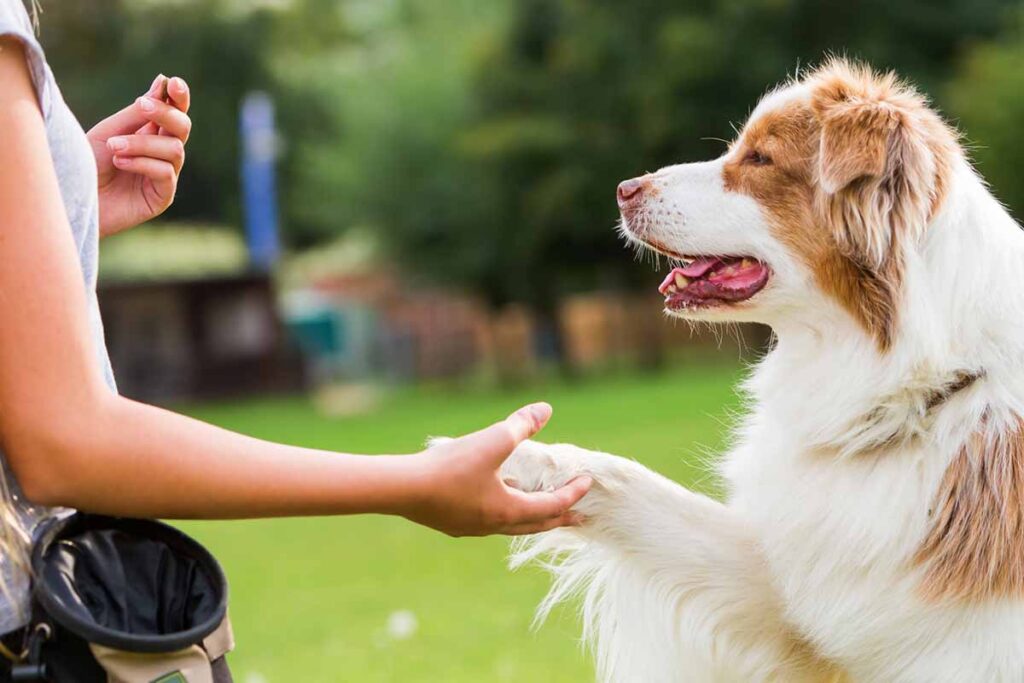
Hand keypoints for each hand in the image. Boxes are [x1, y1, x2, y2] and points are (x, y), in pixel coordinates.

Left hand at [87, 74, 191, 236]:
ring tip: (113, 147)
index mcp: (151, 133)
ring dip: (142, 143)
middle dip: (166, 114)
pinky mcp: (162, 197)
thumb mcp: (110, 131)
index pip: (175, 112)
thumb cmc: (86, 163)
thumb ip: (137, 113)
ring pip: (174, 149)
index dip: (179, 98)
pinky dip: (142, 163)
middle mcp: (162, 153)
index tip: (173, 83)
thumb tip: (162, 83)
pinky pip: (165, 172)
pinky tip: (119, 163)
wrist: (73, 197)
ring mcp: (165, 175)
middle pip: (182, 127)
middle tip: (141, 106)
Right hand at [401, 403, 591, 536]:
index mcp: (508, 510)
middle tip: (578, 516)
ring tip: (537, 503)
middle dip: (559, 517)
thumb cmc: (449, 468)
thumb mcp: (492, 441)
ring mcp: (471, 528)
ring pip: (510, 524)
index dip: (573, 493)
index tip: (587, 482)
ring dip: (529, 514)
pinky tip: (493, 495)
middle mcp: (493, 525)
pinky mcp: (452, 523)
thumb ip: (521, 425)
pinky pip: (487, 519)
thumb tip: (546, 409)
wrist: (401, 489)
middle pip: (535, 525)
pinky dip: (502, 509)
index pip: (552, 506)